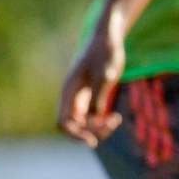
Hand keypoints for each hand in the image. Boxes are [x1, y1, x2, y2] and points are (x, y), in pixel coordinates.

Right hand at [57, 29, 126, 146]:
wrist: (108, 37)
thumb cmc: (105, 51)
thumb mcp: (105, 73)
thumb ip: (100, 94)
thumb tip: (96, 116)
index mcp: (69, 91)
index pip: (63, 122)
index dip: (74, 135)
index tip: (92, 141)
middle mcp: (72, 97)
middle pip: (74, 126)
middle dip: (91, 131)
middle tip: (112, 123)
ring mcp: (81, 98)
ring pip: (84, 124)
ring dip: (99, 128)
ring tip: (115, 119)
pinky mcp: (93, 97)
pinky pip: (93, 118)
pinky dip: (102, 121)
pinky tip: (115, 117)